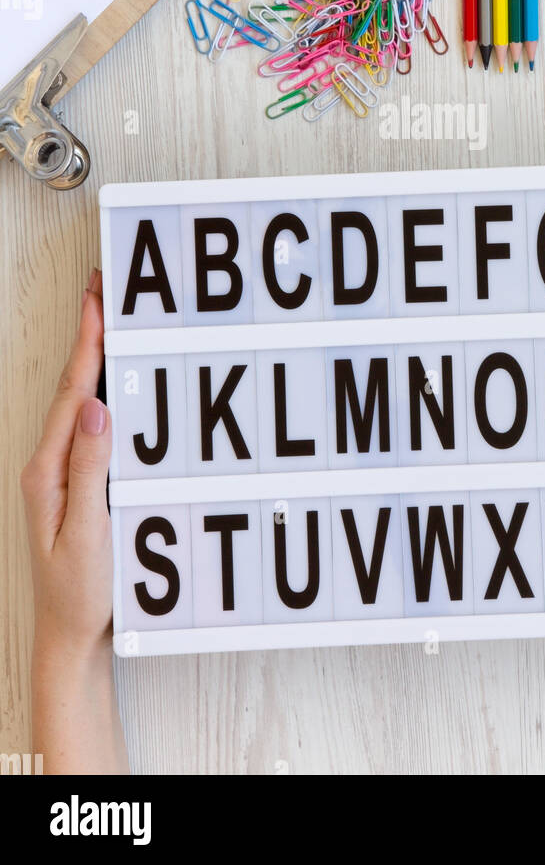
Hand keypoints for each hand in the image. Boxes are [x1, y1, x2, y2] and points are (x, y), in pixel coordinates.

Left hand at [21, 270, 112, 656]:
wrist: (70, 638)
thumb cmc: (80, 594)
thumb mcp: (88, 533)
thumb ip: (91, 469)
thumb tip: (96, 407)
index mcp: (48, 472)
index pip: (73, 393)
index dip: (87, 342)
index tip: (97, 300)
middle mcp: (49, 466)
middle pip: (73, 386)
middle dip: (88, 335)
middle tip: (103, 290)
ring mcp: (61, 473)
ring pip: (80, 401)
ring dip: (94, 359)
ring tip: (109, 321)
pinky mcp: (77, 483)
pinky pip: (89, 425)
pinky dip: (102, 391)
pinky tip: (114, 382)